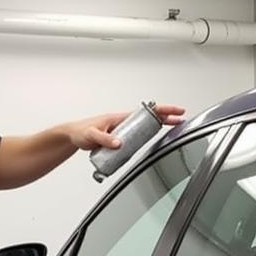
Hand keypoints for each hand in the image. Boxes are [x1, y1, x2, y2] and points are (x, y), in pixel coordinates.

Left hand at [68, 105, 185, 151]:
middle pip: (150, 118)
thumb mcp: (93, 135)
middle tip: (181, 121)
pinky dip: (147, 138)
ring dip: (159, 128)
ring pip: (145, 127)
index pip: (147, 111)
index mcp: (121, 117)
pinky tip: (153, 141)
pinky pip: (137, 137)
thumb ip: (104, 139)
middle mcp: (124, 122)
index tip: (176, 112)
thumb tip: (119, 144)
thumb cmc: (82, 131)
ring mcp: (124, 130)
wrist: (74, 136)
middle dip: (167, 119)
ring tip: (172, 129)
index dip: (163, 111)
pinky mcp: (121, 137)